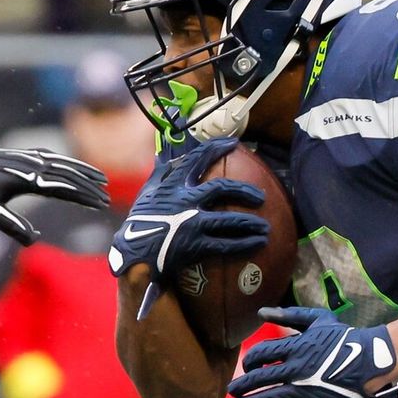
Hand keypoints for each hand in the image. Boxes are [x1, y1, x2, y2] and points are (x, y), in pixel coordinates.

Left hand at [0, 146, 111, 244]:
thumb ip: (12, 226)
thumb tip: (33, 242)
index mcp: (27, 180)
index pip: (64, 188)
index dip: (84, 196)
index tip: (100, 203)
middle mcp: (31, 166)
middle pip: (68, 175)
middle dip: (89, 185)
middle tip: (107, 195)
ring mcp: (27, 158)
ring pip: (62, 163)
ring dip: (82, 170)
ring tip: (100, 177)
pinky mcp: (22, 155)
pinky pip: (52, 157)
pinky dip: (67, 161)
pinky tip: (71, 166)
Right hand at [109, 137, 269, 318]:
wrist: (133, 254)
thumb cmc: (140, 221)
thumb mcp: (148, 191)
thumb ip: (161, 172)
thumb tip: (165, 151)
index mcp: (173, 185)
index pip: (197, 159)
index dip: (216, 148)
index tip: (233, 143)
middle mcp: (184, 200)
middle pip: (222, 189)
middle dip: (244, 191)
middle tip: (260, 197)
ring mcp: (190, 223)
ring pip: (229, 220)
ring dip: (251, 223)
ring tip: (265, 227)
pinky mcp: (195, 245)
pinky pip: (226, 244)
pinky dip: (245, 244)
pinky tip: (258, 244)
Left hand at [226, 305, 397, 397]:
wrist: (371, 360)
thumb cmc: (344, 337)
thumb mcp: (317, 319)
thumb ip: (288, 315)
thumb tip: (260, 312)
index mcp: (296, 347)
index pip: (261, 355)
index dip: (250, 361)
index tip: (248, 365)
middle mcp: (296, 370)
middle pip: (259, 379)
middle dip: (242, 385)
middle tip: (233, 390)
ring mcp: (304, 391)